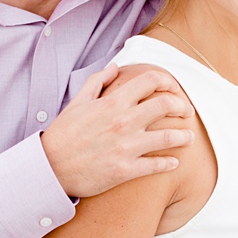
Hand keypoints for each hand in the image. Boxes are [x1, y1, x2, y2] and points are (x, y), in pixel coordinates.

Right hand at [39, 64, 194, 198]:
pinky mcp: (125, 170)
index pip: (150, 81)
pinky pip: (157, 165)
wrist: (49, 169)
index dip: (168, 81)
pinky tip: (174, 162)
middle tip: (186, 112)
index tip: (173, 89)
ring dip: (184, 136)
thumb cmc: (62, 135)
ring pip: (169, 137)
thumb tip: (116, 67)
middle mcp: (122, 122)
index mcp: (112, 102)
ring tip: (189, 138)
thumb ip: (98, 82)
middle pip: (167, 104)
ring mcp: (126, 147)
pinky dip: (169, 163)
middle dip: (182, 106)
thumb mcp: (77, 103)